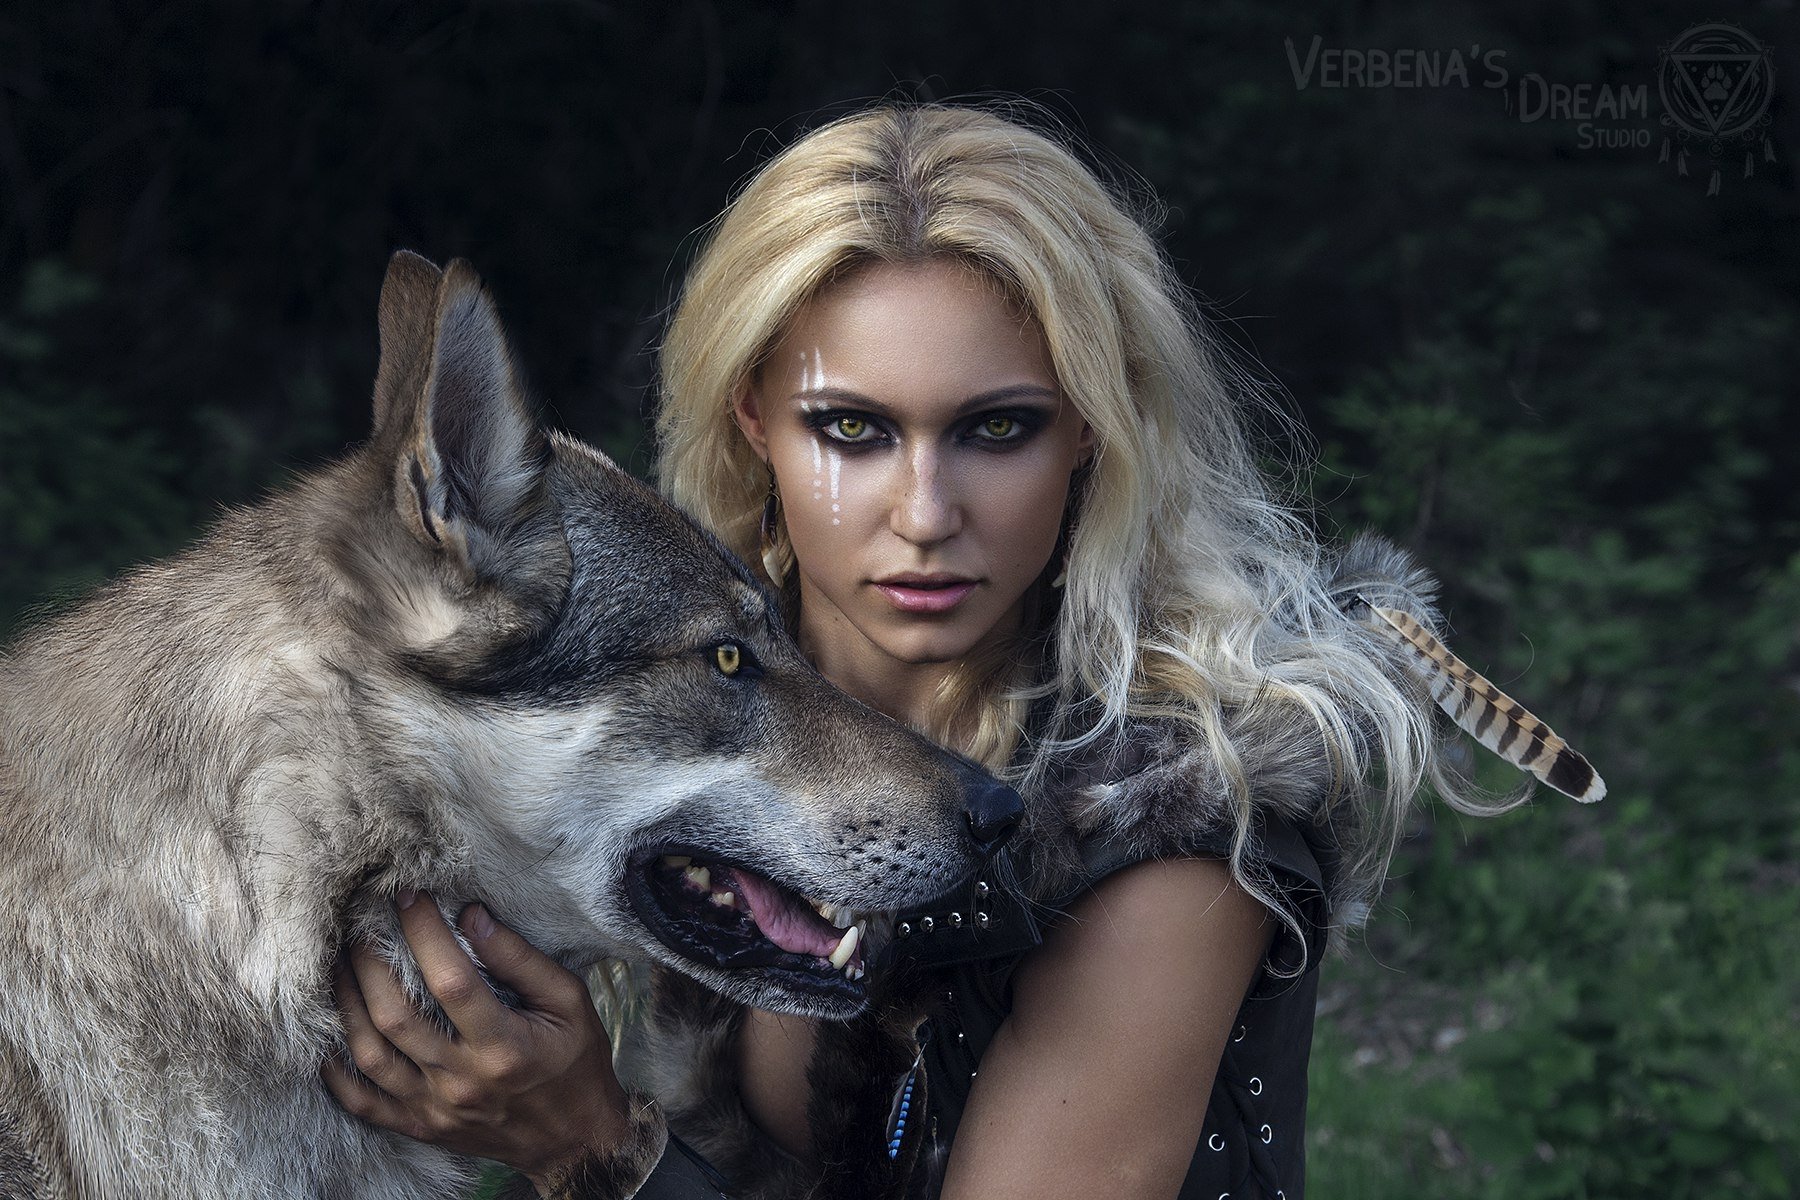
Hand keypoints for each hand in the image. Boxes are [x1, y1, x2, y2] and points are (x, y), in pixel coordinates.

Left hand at [323, 890, 631, 1192]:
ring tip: (341, 966)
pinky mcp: (420, 1125)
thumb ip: (523, 960)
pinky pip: (363, 1102)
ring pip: (370, 1053)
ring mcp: (436, 1107)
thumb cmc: (575, 1063)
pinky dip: (336, 1070)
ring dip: (347, 1004)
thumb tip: (473, 916)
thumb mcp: (570, 1002)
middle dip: (371, 962)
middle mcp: (463, 1080)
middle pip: (396, 1016)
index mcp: (505, 1046)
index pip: (452, 981)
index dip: (425, 933)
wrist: (574, 1141)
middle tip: (363, 925)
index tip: (409, 897)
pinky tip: (330, 1033)